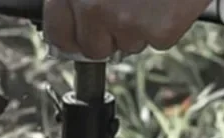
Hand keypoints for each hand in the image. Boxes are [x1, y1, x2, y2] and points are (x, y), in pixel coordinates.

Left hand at [43, 0, 212, 59]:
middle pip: (93, 47)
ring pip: (127, 44)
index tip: (80, 35)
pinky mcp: (159, 30)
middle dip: (107, 34)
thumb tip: (75, 20)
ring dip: (138, 24)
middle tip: (127, 5)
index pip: (58, 30)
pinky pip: (157, 40)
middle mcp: (94, 4)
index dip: (71, 34)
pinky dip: (165, 22)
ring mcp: (126, 21)